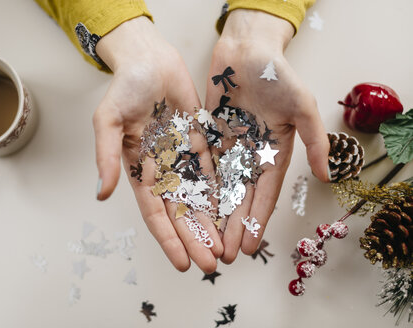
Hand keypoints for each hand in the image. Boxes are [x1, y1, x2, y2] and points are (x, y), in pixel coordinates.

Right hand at [94, 17, 222, 272]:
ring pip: (199, 197)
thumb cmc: (125, 87)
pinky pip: (214, 172)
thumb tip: (100, 193)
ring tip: (224, 248)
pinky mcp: (200, 142)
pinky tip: (233, 213)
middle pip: (181, 212)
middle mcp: (162, 169)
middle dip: (195, 239)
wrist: (150, 59)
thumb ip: (105, 156)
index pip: (154, 213)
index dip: (167, 239)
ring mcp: (182, 157)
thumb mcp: (108, 121)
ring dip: (211, 223)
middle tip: (211, 265)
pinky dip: (222, 193)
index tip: (181, 264)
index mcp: (139, 169)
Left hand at [205, 10, 329, 263]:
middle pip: (240, 198)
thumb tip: (327, 176)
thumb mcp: (303, 105)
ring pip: (219, 188)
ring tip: (207, 239)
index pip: (264, 194)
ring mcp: (228, 149)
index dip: (257, 221)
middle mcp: (250, 156)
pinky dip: (197, 188)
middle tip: (224, 254)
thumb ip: (314, 140)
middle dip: (233, 226)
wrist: (246, 50)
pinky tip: (190, 208)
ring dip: (214, 215)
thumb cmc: (278, 75)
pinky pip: (202, 167)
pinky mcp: (208, 138)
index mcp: (274, 153)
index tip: (250, 246)